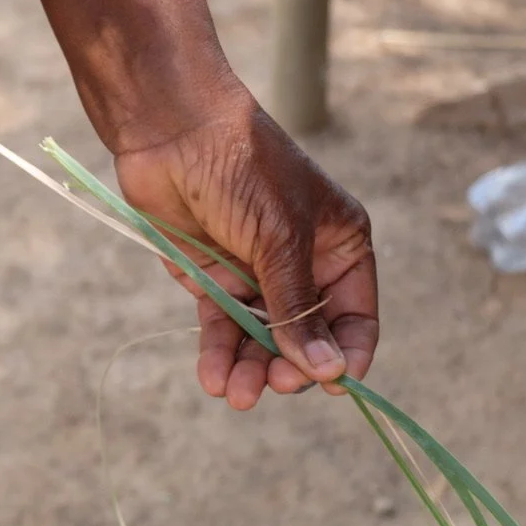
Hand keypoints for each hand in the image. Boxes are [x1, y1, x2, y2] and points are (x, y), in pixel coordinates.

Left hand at [113, 82, 377, 409]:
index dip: (346, 353)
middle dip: (289, 366)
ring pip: (261, 338)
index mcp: (339, 245)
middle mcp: (301, 264)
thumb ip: (298, 307)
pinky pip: (222, 326)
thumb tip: (328, 372)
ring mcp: (255, 272)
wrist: (170, 131)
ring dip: (251, 370)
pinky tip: (213, 378)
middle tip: (271, 385)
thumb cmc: (242, 169)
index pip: (355, 314)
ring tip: (236, 394)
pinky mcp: (212, 277)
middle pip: (304, 336)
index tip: (331, 386)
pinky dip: (219, 354)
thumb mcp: (281, 238)